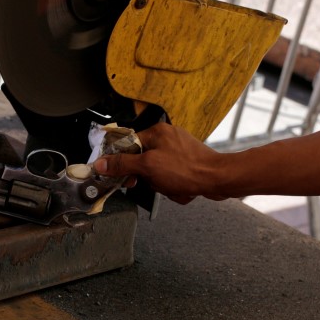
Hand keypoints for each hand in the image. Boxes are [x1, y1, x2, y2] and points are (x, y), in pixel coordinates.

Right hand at [93, 122, 226, 203]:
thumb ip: (122, 164)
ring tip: (172, 185)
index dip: (121, 161)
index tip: (117, 174)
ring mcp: (179, 149)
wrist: (218, 180)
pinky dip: (172, 185)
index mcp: (157, 132)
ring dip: (160, 183)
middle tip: (151, 181)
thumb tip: (102, 163)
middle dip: (147, 175)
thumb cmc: (186, 170)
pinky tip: (180, 188)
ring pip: (156, 170)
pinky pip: (170, 175)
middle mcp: (167, 137)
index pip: (128, 144)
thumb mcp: (148, 167)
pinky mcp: (187, 161)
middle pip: (141, 159)